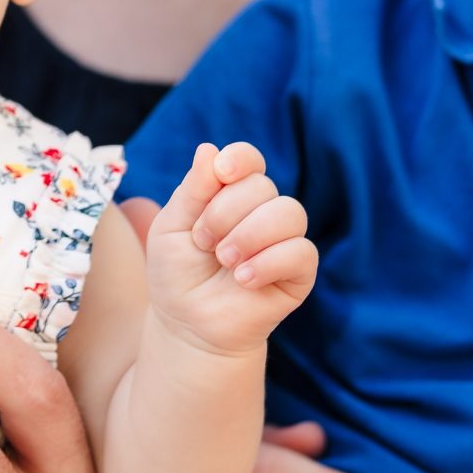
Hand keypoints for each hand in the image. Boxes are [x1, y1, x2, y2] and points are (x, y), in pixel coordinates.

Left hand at [145, 142, 315, 356]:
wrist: (188, 324)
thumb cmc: (177, 273)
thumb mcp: (172, 227)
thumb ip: (192, 190)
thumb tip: (209, 148)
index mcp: (231, 194)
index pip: (249, 160)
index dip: (240, 159)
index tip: (221, 171)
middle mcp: (262, 211)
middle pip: (263, 186)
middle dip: (226, 213)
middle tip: (204, 242)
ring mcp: (284, 240)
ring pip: (290, 213)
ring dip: (249, 235)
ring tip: (225, 261)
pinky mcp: (299, 272)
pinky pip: (301, 251)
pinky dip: (268, 262)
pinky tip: (244, 279)